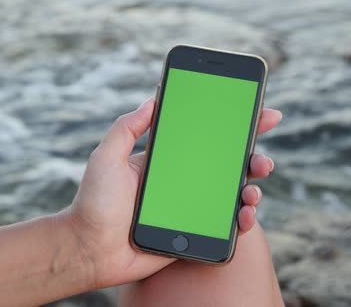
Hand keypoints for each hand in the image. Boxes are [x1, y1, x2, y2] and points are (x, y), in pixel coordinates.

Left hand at [65, 98, 281, 288]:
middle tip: (262, 158)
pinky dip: (241, 219)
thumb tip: (152, 99)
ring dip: (251, 187)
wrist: (88, 249)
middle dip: (252, 157)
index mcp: (164, 160)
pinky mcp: (191, 231)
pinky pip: (223, 225)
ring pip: (231, 193)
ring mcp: (188, 207)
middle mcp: (181, 180)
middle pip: (225, 164)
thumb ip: (125, 128)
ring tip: (252, 189)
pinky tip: (244, 214)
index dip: (230, 124)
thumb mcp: (105, 157)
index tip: (256, 111)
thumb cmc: (93, 203)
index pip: (202, 137)